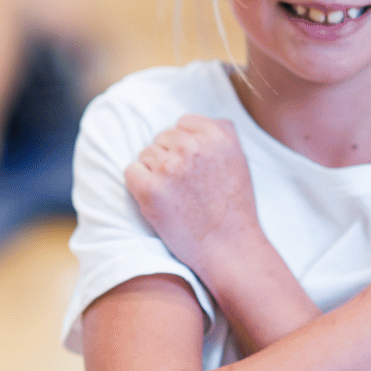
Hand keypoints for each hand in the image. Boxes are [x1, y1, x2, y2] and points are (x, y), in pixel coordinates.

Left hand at [125, 115, 264, 277]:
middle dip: (170, 159)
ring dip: (155, 173)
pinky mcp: (151, 188)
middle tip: (188, 188)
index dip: (185, 148)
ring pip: (146, 155)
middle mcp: (192, 146)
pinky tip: (159, 202)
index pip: (182, 124)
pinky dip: (139, 186)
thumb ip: (218, 133)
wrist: (230, 248)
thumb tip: (188, 122)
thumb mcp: (238, 158)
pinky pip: (131, 172)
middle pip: (162, 138)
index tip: (196, 170)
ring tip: (177, 197)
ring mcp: (170, 166)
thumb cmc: (233, 207)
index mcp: (217, 134)